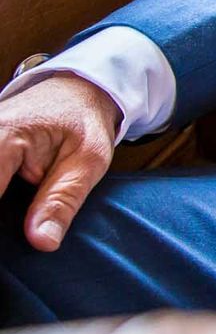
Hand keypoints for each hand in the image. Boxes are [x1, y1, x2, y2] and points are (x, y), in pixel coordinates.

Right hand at [0, 73, 121, 250]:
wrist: (75, 91)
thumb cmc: (84, 120)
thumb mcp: (89, 159)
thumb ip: (63, 199)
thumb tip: (42, 242)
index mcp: (4, 135)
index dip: (3, 223)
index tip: (19, 238)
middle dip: (6, 214)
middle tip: (31, 221)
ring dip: (6, 208)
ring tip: (28, 209)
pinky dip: (5, 196)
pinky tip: (14, 204)